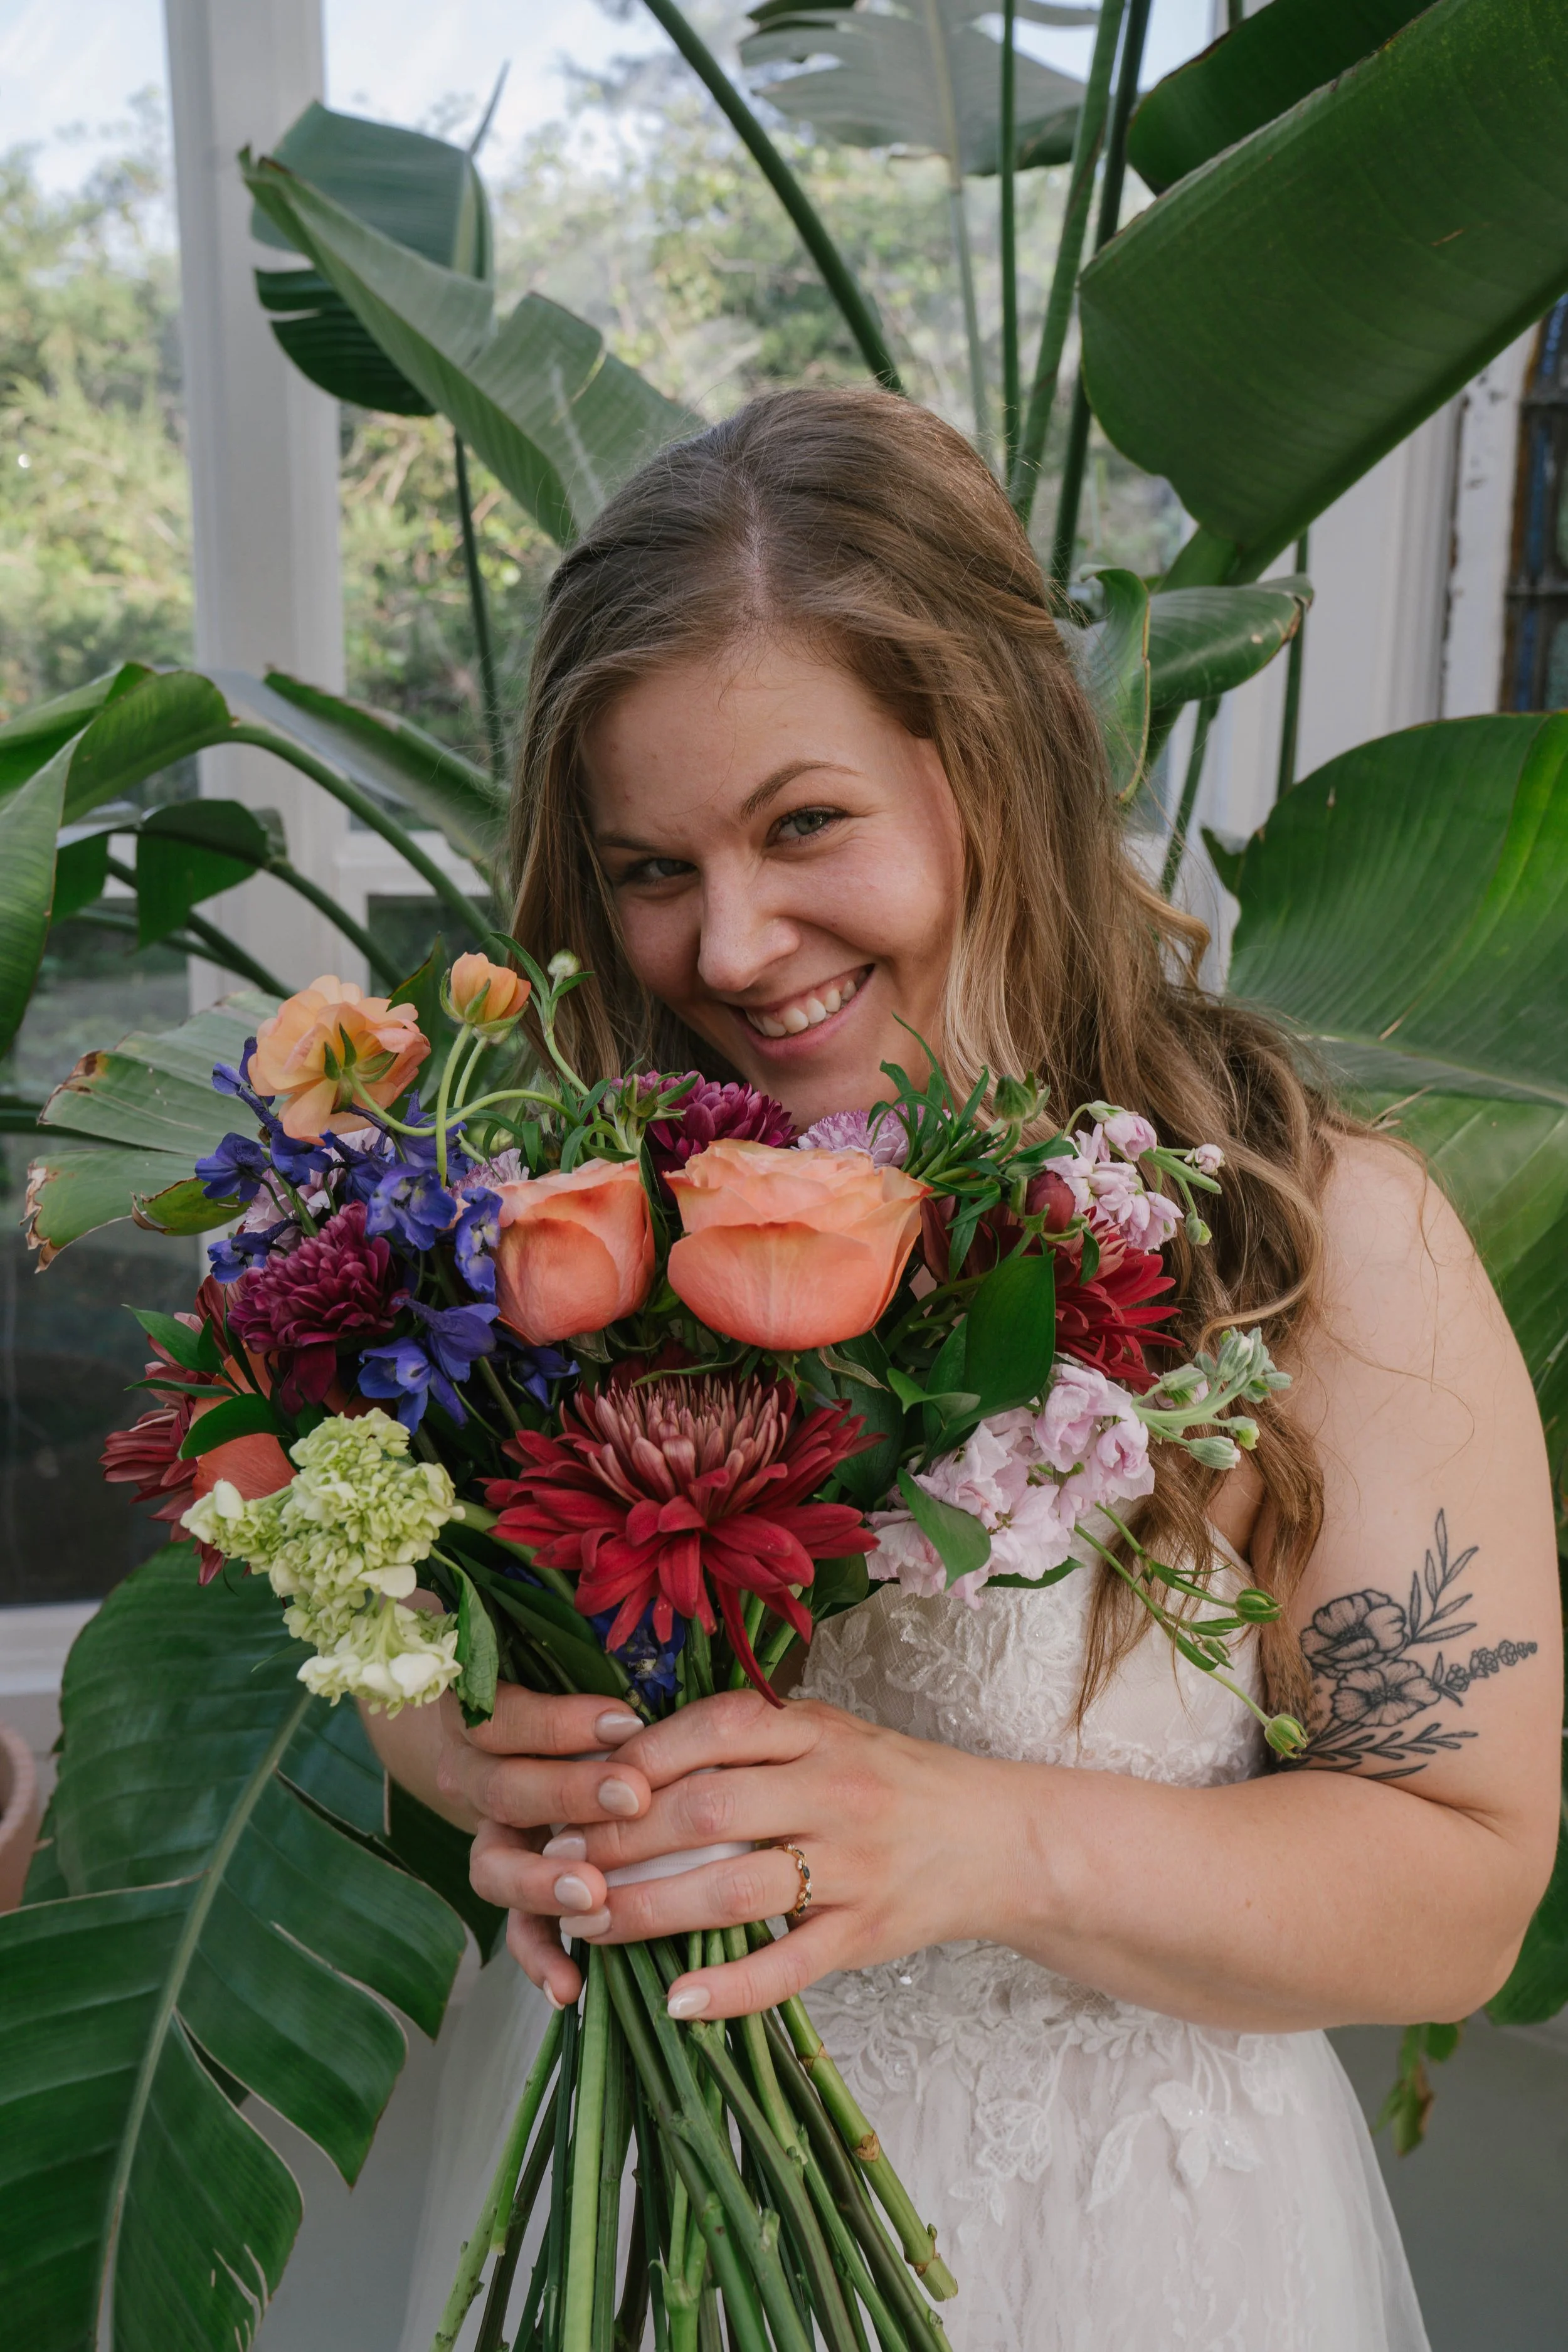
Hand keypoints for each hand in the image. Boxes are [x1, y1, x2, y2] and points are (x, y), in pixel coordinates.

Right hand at [437, 1684, 655, 2006]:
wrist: (505, 1744)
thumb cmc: (565, 1707)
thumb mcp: (571, 1687)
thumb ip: (601, 1699)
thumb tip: (659, 1697)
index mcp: (484, 1719)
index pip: (508, 1718)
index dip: (561, 1723)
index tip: (626, 1722)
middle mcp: (476, 1778)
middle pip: (504, 1790)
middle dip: (568, 1795)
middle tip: (632, 1798)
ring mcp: (491, 1838)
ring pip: (494, 1866)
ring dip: (542, 1883)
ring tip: (591, 1894)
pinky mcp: (513, 1889)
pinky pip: (514, 1929)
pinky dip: (540, 1958)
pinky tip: (570, 1986)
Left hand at [549, 1688, 1010, 2019]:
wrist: (996, 1837)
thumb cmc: (893, 1781)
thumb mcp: (828, 1734)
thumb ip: (749, 1739)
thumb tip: (634, 1751)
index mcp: (816, 1732)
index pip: (713, 1730)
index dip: (638, 1757)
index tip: (577, 1781)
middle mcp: (833, 1791)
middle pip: (706, 1811)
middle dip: (618, 1838)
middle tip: (556, 1858)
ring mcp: (851, 1866)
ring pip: (734, 1888)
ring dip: (648, 1909)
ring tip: (584, 1922)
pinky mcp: (865, 1934)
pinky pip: (789, 1966)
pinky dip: (729, 1988)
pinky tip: (674, 2000)